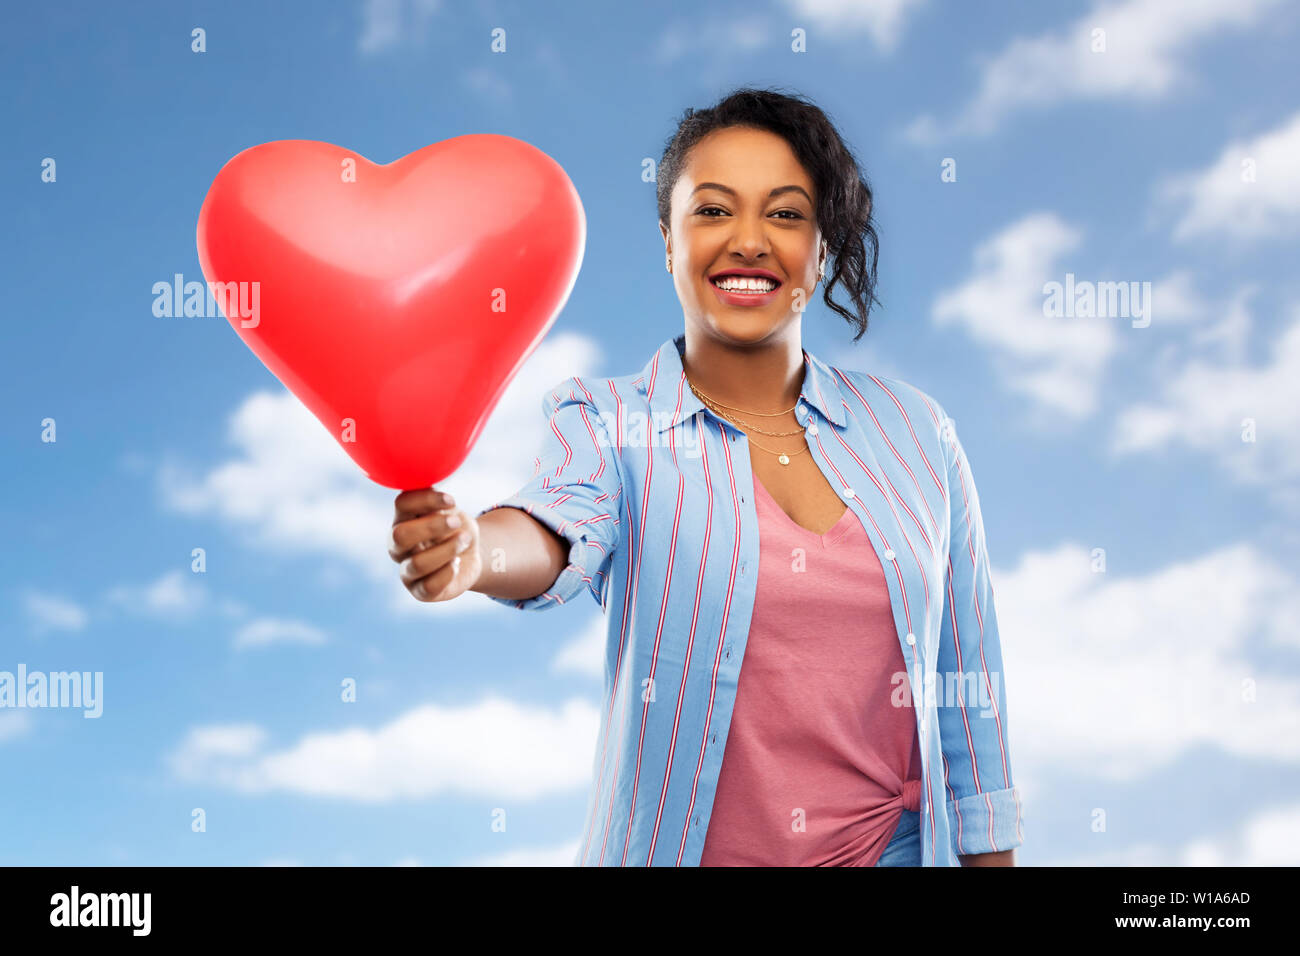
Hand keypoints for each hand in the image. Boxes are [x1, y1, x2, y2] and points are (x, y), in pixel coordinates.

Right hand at [389, 487, 481, 602]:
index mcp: (402, 519)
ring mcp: (406, 570)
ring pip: (417, 564)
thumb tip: (438, 490)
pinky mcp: (420, 591)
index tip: (452, 500)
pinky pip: (428, 587)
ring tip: (465, 540)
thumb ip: (440, 502)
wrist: (470, 554)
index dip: (426, 499)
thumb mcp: (452, 510)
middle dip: (432, 526)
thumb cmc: (456, 528)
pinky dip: (447, 573)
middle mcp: (397, 545)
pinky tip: (457, 563)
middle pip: (400, 535)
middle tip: (457, 521)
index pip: (402, 504)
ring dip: (447, 550)